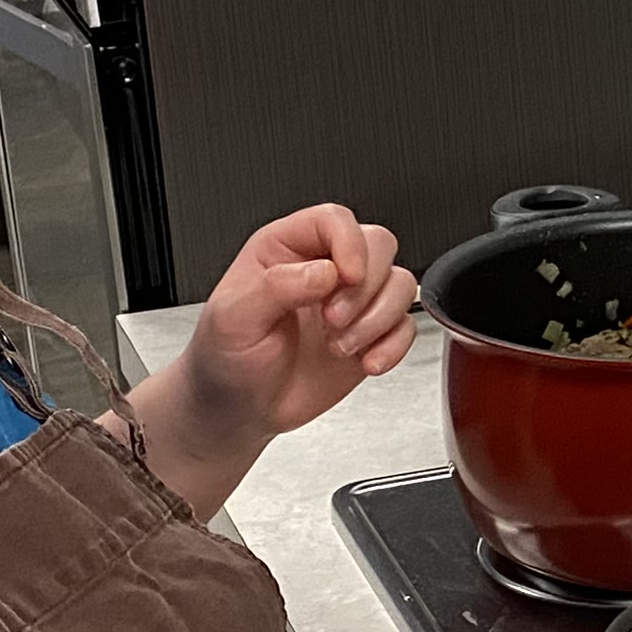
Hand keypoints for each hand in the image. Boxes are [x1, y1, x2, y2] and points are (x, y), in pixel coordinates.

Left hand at [128, 205, 415, 517]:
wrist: (237, 410)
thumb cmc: (225, 359)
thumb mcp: (235, 319)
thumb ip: (277, 287)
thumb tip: (324, 272)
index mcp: (285, 250)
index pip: (334, 221)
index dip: (349, 243)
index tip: (345, 277)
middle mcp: (323, 269)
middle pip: (379, 246)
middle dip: (365, 288)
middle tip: (333, 320)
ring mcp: (351, 302)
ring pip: (400, 285)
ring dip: (378, 320)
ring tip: (341, 347)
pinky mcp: (370, 335)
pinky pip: (406, 326)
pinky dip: (394, 346)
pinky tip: (365, 362)